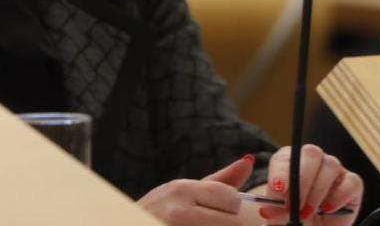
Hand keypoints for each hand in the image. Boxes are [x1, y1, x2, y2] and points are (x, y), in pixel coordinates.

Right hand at [137, 154, 255, 224]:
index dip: (230, 208)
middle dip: (226, 225)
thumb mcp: (184, 192)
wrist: (130, 224)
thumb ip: (220, 181)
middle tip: (206, 222)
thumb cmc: (160, 212)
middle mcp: (179, 212)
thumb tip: (249, 160)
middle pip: (234, 223)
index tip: (216, 211)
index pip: (231, 198)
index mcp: (182, 190)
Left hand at [258, 144, 362, 224]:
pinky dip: (338, 196)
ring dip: (317, 191)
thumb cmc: (291, 219)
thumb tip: (266, 208)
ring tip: (306, 212)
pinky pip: (351, 182)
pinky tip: (327, 209)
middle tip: (293, 205)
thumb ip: (272, 208)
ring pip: (330, 165)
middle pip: (311, 154)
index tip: (276, 190)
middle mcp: (312, 160)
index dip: (280, 172)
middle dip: (301, 180)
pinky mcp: (352, 184)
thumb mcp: (278, 214)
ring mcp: (334, 169)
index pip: (285, 157)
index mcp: (289, 161)